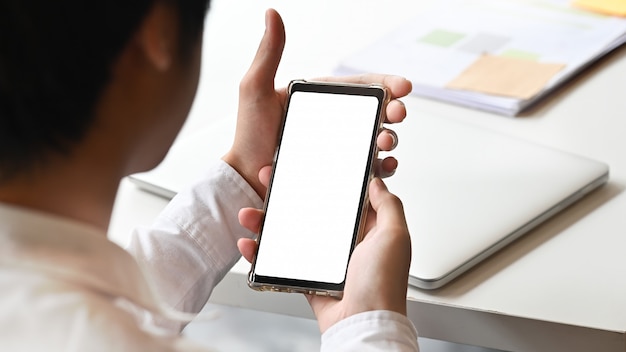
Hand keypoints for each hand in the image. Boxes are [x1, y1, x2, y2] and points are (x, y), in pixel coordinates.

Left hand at [221, 8, 411, 197]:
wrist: (247, 176)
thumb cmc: (249, 134)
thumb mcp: (256, 89)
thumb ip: (268, 53)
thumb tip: (272, 14)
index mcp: (324, 99)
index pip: (363, 86)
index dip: (387, 83)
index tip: (404, 87)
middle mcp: (337, 121)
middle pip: (378, 113)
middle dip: (395, 112)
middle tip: (397, 115)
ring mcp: (342, 147)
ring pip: (379, 140)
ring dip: (391, 139)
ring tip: (385, 142)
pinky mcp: (342, 172)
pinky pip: (370, 169)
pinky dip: (383, 169)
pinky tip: (384, 168)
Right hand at [238, 177, 410, 332]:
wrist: (364, 323)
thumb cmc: (383, 284)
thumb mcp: (395, 236)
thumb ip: (389, 205)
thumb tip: (378, 181)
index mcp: (366, 229)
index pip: (341, 197)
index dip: (322, 180)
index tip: (302, 166)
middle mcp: (345, 243)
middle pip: (309, 212)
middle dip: (285, 197)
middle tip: (267, 182)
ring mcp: (324, 260)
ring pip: (290, 234)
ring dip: (266, 222)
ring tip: (250, 213)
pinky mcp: (308, 278)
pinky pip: (281, 262)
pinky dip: (262, 254)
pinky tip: (250, 244)